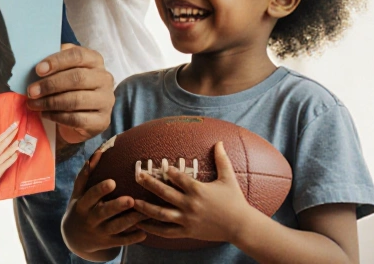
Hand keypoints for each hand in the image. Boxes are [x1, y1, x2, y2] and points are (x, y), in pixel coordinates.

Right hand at [0, 121, 20, 201]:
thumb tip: (2, 151)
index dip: (5, 133)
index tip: (12, 126)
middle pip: (1, 143)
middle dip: (10, 134)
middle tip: (17, 126)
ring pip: (4, 153)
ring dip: (12, 146)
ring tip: (19, 140)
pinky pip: (4, 164)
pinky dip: (11, 159)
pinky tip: (16, 155)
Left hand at [28, 44, 113, 142]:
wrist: (78, 118)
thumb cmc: (67, 88)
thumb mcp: (61, 71)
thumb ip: (53, 63)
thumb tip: (36, 62)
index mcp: (95, 60)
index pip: (78, 55)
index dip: (57, 61)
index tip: (38, 70)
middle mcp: (104, 78)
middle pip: (77, 78)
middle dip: (50, 84)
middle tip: (31, 91)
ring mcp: (106, 100)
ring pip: (76, 100)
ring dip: (50, 102)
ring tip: (33, 104)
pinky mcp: (102, 121)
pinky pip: (76, 119)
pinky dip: (57, 116)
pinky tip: (44, 114)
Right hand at [61, 148, 147, 254]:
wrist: (75, 239)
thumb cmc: (80, 209)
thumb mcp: (77, 194)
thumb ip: (85, 176)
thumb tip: (96, 154)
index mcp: (82, 205)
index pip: (90, 196)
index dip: (100, 190)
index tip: (112, 182)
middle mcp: (90, 220)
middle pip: (103, 213)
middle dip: (117, 207)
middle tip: (131, 199)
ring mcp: (99, 232)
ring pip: (116, 228)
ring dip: (130, 221)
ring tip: (144, 213)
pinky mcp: (108, 242)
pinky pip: (121, 241)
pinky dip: (132, 238)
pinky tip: (144, 232)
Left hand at [133, 141, 254, 243]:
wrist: (241, 226)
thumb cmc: (235, 201)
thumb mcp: (228, 178)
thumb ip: (221, 160)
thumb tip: (219, 141)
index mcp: (198, 190)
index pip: (178, 178)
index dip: (168, 171)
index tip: (159, 165)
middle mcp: (190, 204)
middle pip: (164, 193)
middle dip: (149, 183)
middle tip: (137, 175)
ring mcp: (187, 219)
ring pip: (161, 214)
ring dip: (145, 208)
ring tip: (132, 201)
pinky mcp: (187, 231)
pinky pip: (166, 232)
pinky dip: (153, 229)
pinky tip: (141, 225)